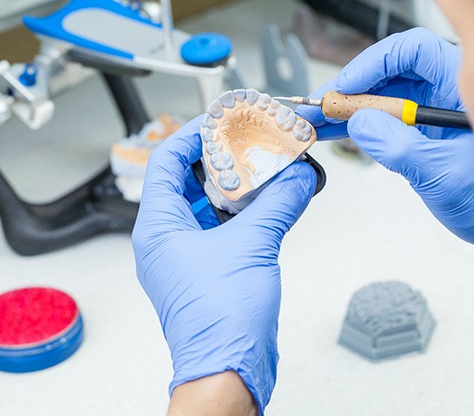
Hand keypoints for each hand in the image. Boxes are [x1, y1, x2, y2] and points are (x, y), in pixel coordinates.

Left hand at [132, 116, 316, 410]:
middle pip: (188, 180)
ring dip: (235, 186)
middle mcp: (168, 238)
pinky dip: (245, 211)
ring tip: (262, 166)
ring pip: (208, 204)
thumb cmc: (220, 320)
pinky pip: (223, 227)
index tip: (219, 121)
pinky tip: (269, 201)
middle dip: (220, 159)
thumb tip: (298, 177)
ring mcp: (188, 254)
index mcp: (159, 227)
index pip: (167, 161)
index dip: (191, 135)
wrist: (230, 367)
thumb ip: (278, 204)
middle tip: (247, 141)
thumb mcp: (253, 245)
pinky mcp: (209, 267)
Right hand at [303, 28, 473, 272]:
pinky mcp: (417, 134)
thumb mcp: (444, 175)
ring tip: (316, 121)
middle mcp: (444, 94)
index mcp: (463, 88)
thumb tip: (360, 124)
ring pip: (380, 98)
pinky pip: (381, 121)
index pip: (413, 52)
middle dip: (349, 90)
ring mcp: (428, 114)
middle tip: (319, 107)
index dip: (374, 64)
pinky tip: (333, 131)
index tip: (346, 87)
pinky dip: (355, 127)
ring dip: (346, 109)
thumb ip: (400, 148)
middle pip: (388, 74)